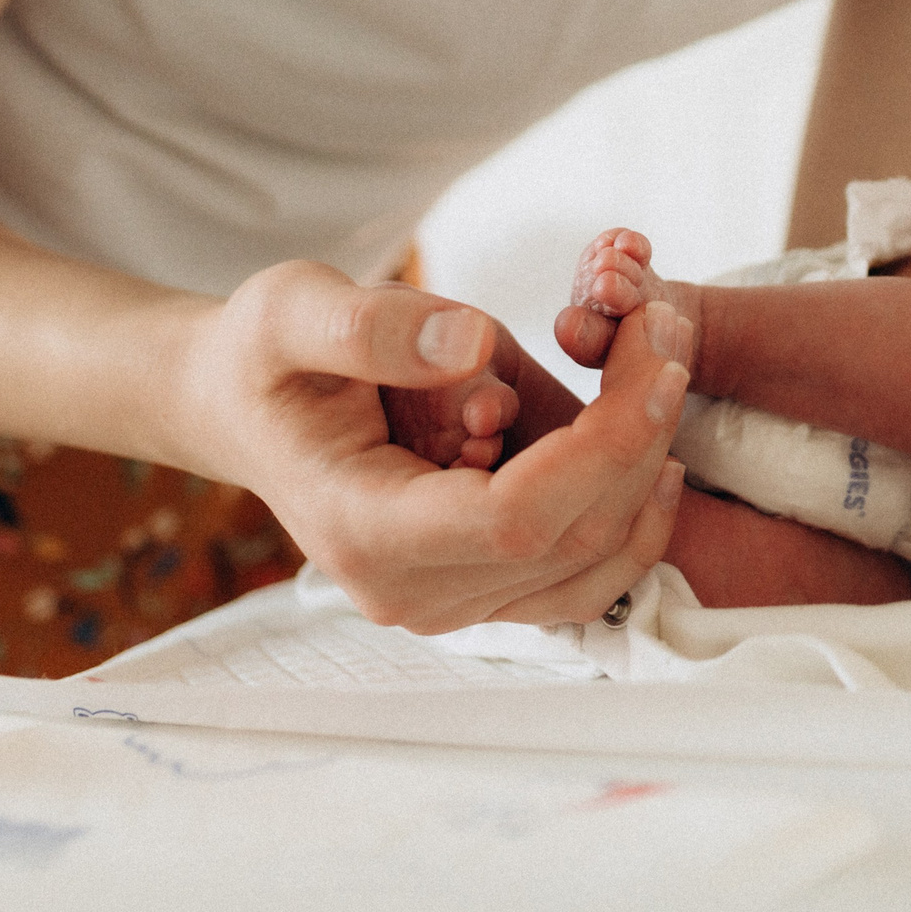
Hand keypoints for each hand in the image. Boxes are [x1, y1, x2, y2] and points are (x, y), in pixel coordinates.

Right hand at [173, 259, 689, 633]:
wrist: (247, 408)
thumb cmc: (266, 358)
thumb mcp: (292, 310)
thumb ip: (373, 329)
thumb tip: (470, 347)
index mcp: (363, 531)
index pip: (514, 520)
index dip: (601, 446)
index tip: (652, 359)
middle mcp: (412, 591)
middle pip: (573, 537)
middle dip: (642, 429)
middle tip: (663, 324)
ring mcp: (452, 602)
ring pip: (597, 562)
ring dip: (651, 463)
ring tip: (659, 360)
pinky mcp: (484, 590)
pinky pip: (588, 576)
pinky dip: (637, 513)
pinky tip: (655, 446)